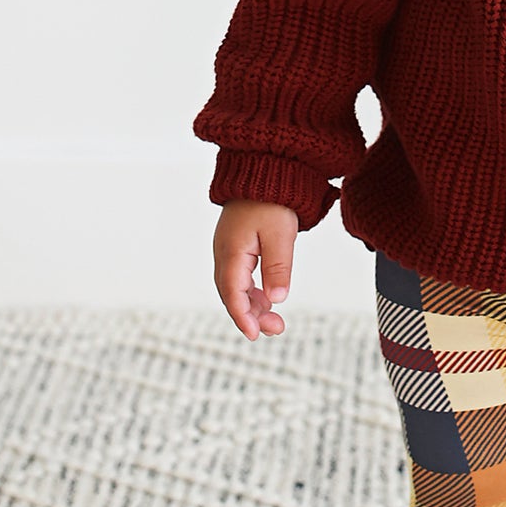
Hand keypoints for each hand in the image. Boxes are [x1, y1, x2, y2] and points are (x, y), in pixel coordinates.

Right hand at [213, 200, 298, 340]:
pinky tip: (268, 301)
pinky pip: (241, 277)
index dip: (243, 317)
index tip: (255, 334)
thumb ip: (278, 267)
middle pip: (232, 294)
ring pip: (236, 288)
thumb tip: (277, 299)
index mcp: (232, 252)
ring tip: (275, 321)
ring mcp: (229, 250)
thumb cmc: (272, 199)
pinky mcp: (237, 247)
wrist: (264, 171)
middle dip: (251, 316)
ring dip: (253, 306)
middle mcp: (225, 253)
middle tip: (275, 330)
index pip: (233, 293)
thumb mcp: (280, 234)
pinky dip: (253, 292)